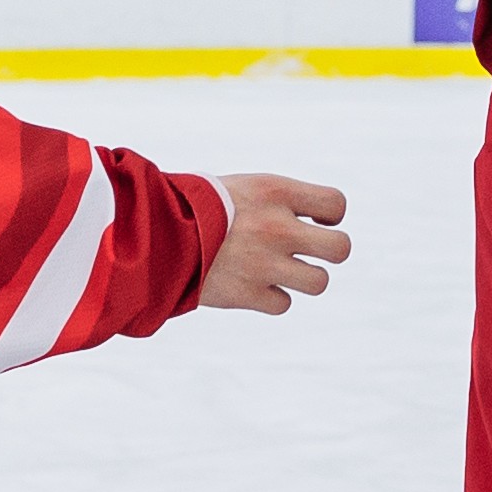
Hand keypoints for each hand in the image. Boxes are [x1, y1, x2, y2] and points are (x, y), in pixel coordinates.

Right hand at [200, 173, 349, 312]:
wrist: (150, 230)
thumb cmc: (198, 205)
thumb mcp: (243, 188)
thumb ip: (282, 203)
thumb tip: (320, 224)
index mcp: (276, 192)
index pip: (336, 204)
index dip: (330, 216)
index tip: (312, 220)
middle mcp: (277, 228)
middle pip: (341, 249)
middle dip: (330, 252)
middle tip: (306, 250)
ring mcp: (264, 264)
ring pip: (318, 282)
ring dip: (303, 278)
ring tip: (277, 268)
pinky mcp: (247, 294)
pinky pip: (283, 303)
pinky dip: (271, 298)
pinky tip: (251, 283)